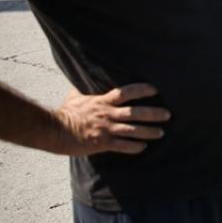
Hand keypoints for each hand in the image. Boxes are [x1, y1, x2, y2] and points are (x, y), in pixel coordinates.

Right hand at [50, 83, 169, 156]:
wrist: (54, 131)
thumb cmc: (66, 113)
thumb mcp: (75, 97)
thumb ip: (84, 88)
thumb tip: (81, 75)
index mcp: (102, 101)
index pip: (125, 92)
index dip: (141, 90)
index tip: (155, 89)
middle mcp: (107, 114)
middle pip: (134, 112)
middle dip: (153, 114)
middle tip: (167, 114)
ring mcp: (105, 129)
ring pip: (132, 130)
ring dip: (148, 132)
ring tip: (161, 133)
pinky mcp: (101, 143)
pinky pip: (122, 146)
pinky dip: (134, 147)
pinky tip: (143, 147)